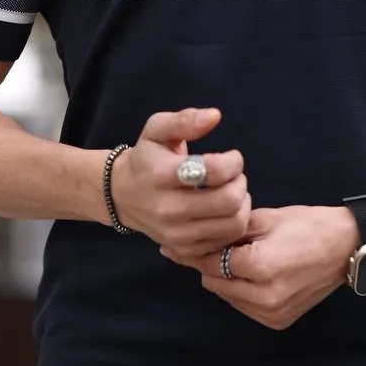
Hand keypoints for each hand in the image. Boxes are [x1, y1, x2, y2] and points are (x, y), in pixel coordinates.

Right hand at [110, 108, 249, 256]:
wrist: (123, 195)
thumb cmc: (146, 157)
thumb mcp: (158, 129)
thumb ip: (185, 120)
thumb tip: (215, 116)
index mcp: (162, 175)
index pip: (214, 171)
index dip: (233, 161)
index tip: (232, 156)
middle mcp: (168, 209)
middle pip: (229, 201)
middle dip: (241, 183)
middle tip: (235, 175)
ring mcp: (176, 234)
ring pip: (233, 223)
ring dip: (242, 204)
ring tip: (231, 191)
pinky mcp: (184, 249)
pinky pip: (226, 241)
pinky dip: (234, 223)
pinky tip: (223, 209)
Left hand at [161, 205, 359, 329]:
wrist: (346, 247)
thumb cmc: (308, 225)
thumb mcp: (265, 219)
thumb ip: (227, 232)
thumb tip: (193, 239)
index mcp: (260, 267)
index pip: (210, 262)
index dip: (193, 250)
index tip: (173, 243)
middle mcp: (264, 297)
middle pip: (213, 281)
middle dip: (210, 263)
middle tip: (211, 245)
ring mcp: (272, 313)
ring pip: (226, 296)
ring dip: (225, 278)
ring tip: (237, 256)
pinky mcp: (278, 321)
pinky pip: (244, 306)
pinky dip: (241, 290)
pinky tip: (251, 272)